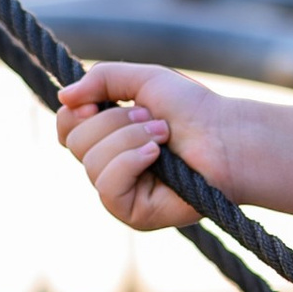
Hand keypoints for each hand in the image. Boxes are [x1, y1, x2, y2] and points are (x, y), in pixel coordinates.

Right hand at [54, 61, 238, 231]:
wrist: (229, 137)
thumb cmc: (194, 110)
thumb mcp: (144, 80)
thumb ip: (103, 78)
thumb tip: (63, 95)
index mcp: (107, 136)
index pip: (66, 127)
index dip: (77, 111)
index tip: (100, 102)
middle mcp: (109, 166)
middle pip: (75, 141)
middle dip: (115, 121)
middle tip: (154, 119)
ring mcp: (120, 192)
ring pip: (91, 161)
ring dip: (130, 138)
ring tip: (164, 135)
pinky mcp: (133, 213)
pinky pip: (107, 186)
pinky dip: (130, 162)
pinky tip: (157, 155)